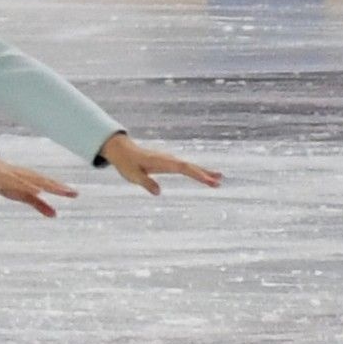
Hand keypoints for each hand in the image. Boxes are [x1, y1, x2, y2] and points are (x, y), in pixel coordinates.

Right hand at [0, 150, 74, 216]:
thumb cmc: (8, 182)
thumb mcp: (24, 196)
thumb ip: (40, 205)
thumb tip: (55, 215)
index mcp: (34, 180)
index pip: (51, 184)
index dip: (63, 189)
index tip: (76, 194)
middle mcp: (28, 176)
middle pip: (46, 181)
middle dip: (59, 187)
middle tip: (73, 193)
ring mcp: (17, 175)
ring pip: (33, 180)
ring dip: (46, 185)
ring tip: (58, 190)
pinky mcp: (5, 178)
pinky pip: (17, 182)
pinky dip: (27, 185)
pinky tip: (35, 189)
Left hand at [101, 131, 222, 194]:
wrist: (123, 151)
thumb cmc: (127, 164)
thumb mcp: (133, 176)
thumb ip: (146, 183)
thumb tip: (158, 192)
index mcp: (162, 162)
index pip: (184, 168)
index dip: (197, 174)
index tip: (208, 181)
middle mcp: (169, 160)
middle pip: (191, 167)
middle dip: (205, 174)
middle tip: (219, 183)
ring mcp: (170, 161)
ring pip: (190, 166)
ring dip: (204, 172)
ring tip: (219, 179)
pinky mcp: (169, 163)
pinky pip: (186, 167)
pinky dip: (196, 171)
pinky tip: (204, 176)